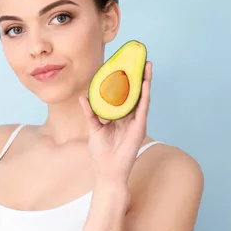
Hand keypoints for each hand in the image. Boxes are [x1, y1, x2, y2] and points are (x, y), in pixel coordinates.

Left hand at [78, 61, 152, 185]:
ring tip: (147, 66)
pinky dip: (144, 96)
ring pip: (142, 97)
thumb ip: (90, 113)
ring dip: (146, 81)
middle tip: (140, 59)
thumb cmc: (101, 152)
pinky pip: (143, 109)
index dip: (125, 80)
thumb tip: (83, 97)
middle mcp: (129, 116)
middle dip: (139, 76)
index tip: (124, 64)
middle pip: (135, 92)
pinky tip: (146, 84)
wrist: (107, 170)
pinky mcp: (139, 127)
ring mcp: (136, 121)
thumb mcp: (93, 128)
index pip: (123, 94)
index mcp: (118, 116)